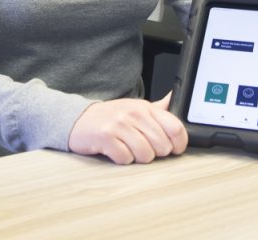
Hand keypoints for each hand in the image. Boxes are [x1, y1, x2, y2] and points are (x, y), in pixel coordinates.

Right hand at [67, 93, 187, 164]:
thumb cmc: (112, 118)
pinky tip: (115, 151)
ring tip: (127, 149)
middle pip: (162, 146)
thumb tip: (178, 98)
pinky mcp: (105, 137)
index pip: (175, 127)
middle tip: (142, 147)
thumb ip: (159, 109)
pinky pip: (125, 158)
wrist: (79, 119)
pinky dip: (122, 159)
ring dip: (137, 158)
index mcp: (146, 108)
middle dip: (155, 153)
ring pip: (145, 155)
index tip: (174, 149)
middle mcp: (134, 114)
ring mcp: (119, 124)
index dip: (179, 144)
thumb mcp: (137, 109)